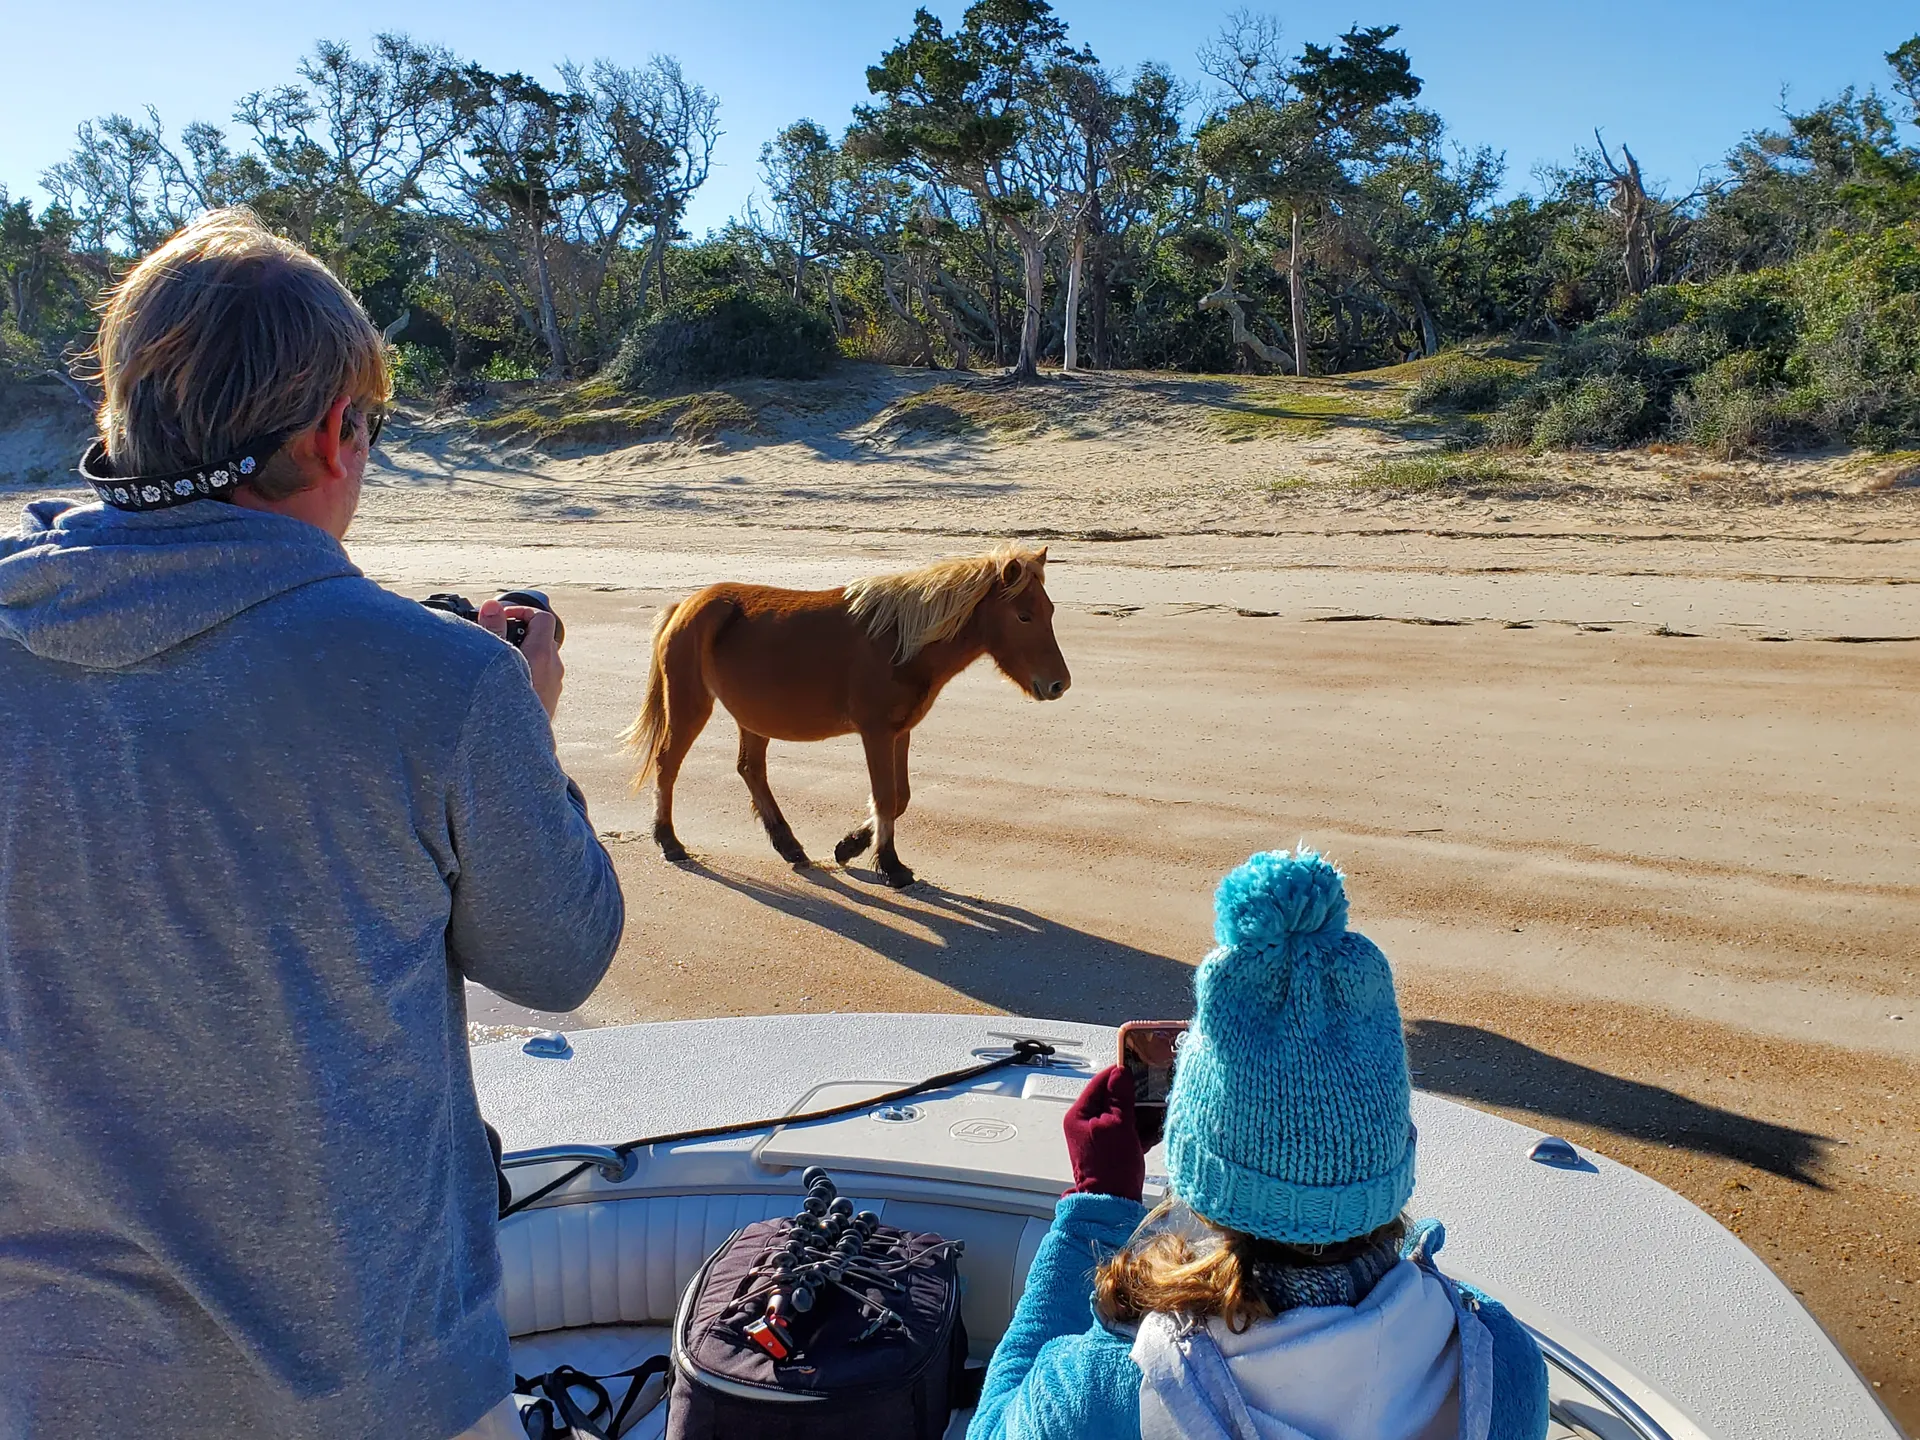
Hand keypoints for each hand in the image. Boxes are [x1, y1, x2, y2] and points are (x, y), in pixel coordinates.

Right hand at [479, 599, 563, 718]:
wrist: (516, 746)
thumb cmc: (505, 705)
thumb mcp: (495, 662)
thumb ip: (493, 631)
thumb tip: (492, 606)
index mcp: (542, 654)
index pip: (542, 618)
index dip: (522, 612)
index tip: (503, 618)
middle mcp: (554, 667)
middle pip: (541, 637)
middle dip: (520, 632)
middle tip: (498, 639)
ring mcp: (555, 684)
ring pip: (542, 657)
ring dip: (523, 652)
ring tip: (500, 661)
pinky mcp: (551, 699)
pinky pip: (542, 675)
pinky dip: (528, 670)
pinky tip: (507, 682)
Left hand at [1063, 1065, 1145, 1200]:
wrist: (1114, 1206)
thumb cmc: (1111, 1170)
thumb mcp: (1118, 1126)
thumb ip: (1120, 1098)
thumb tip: (1121, 1072)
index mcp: (1080, 1115)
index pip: (1100, 1082)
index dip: (1120, 1073)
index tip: (1139, 1066)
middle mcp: (1086, 1123)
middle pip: (1112, 1097)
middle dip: (1135, 1095)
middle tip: (1154, 1089)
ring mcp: (1100, 1136)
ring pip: (1123, 1113)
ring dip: (1142, 1112)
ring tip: (1158, 1110)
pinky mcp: (1113, 1147)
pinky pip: (1128, 1129)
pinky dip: (1142, 1128)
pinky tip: (1156, 1128)